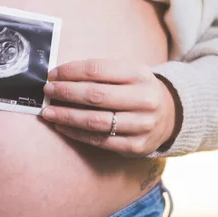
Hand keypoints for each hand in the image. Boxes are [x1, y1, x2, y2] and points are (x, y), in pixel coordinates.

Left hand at [40, 59, 175, 157]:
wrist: (170, 116)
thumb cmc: (138, 91)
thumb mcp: (129, 74)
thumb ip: (101, 74)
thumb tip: (61, 77)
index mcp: (140, 75)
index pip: (98, 70)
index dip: (71, 71)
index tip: (53, 74)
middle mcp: (144, 100)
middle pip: (96, 96)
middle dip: (66, 92)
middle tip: (48, 91)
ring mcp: (142, 125)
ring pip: (95, 121)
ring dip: (67, 116)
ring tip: (48, 112)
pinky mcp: (135, 146)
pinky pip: (99, 140)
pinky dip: (76, 133)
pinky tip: (62, 126)